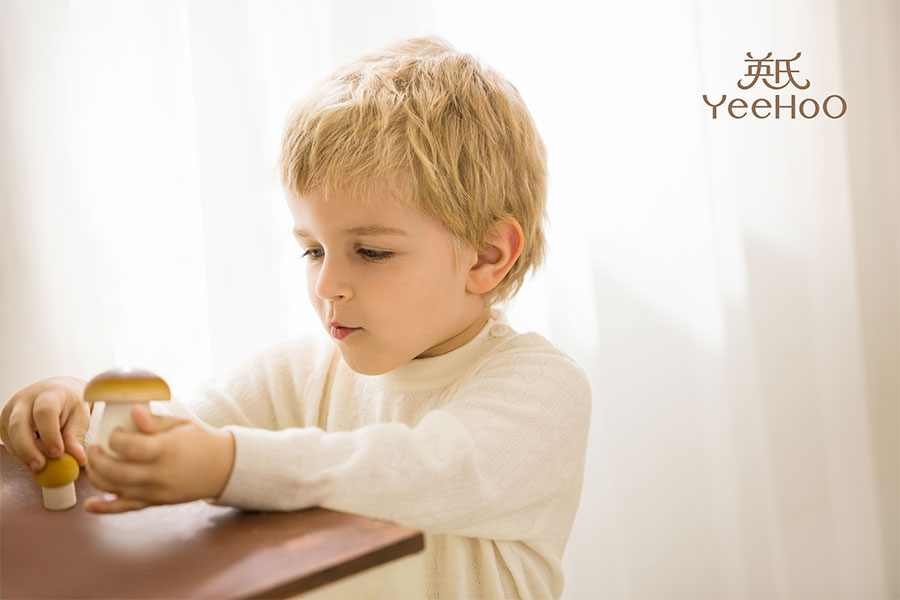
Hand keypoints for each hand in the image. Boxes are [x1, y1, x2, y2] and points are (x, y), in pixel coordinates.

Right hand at [1, 376, 89, 470]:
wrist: (57, 391)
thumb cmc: (70, 404)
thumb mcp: (80, 417)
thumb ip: (76, 437)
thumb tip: (78, 459)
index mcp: (49, 394)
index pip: (45, 412)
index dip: (49, 434)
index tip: (57, 453)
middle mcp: (25, 400)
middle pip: (19, 424)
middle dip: (28, 449)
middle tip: (40, 466)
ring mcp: (11, 410)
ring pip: (11, 435)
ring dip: (25, 453)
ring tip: (42, 463)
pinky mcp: (4, 422)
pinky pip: (8, 442)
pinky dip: (20, 452)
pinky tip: (35, 454)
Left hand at [84, 405, 234, 513]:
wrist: (224, 467)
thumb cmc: (202, 440)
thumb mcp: (182, 424)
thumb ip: (155, 420)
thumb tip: (133, 411)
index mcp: (167, 449)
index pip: (130, 447)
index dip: (115, 438)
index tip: (115, 431)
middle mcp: (160, 473)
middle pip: (117, 471)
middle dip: (98, 459)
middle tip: (94, 447)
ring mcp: (157, 491)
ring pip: (117, 489)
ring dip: (97, 478)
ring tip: (94, 464)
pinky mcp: (156, 502)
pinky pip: (127, 508)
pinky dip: (106, 508)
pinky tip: (90, 506)